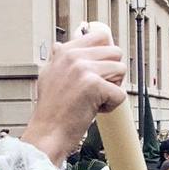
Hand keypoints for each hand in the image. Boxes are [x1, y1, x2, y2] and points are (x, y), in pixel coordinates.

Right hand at [22, 22, 124, 163]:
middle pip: (115, 52)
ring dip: (113, 88)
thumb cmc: (50, 110)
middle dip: (112, 72)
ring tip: (94, 99)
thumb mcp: (48, 75)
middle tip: (97, 88)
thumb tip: (60, 45)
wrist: (47, 133)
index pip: (100, 36)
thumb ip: (58, 58)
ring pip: (121, 70)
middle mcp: (73, 57)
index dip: (105, 55)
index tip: (98, 71)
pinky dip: (111, 106)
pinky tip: (95, 110)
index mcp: (65, 52)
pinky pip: (120, 93)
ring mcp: (84, 70)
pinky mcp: (95, 86)